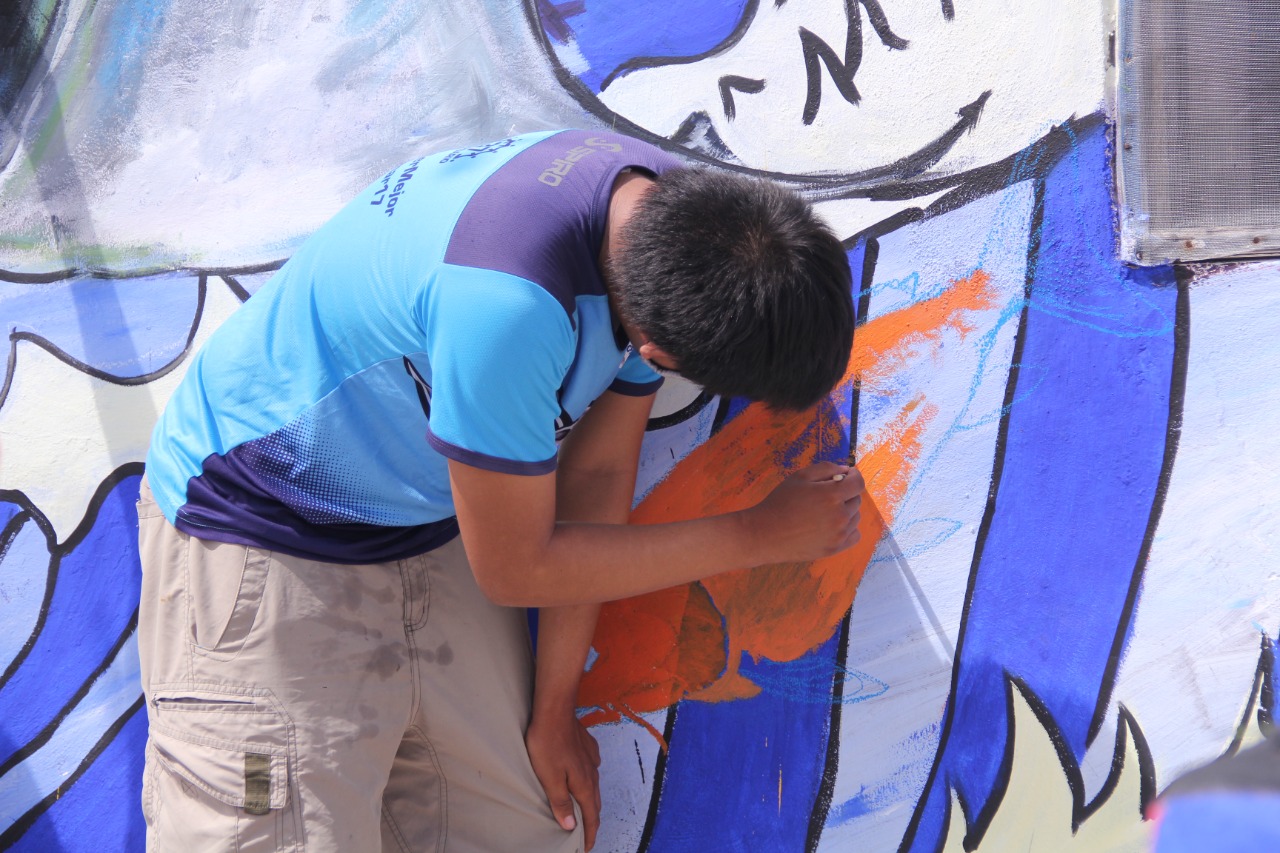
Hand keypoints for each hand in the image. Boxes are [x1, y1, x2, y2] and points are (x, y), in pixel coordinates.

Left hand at [525, 709, 601, 850]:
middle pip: (595, 803)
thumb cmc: (547, 744)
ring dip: (590, 799)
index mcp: (584, 785)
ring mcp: (591, 757)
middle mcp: (592, 773)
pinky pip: (591, 768)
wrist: (554, 709)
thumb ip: (560, 802)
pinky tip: (582, 775)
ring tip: (583, 808)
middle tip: (585, 833)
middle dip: (591, 820)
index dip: (589, 835)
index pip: (591, 817)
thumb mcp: (549, 778)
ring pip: (594, 785)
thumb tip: (571, 826)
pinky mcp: (587, 745)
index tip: (586, 848)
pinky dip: (588, 779)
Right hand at [742, 462, 863, 563]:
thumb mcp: (799, 477)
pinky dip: (848, 529)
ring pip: (855, 517)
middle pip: (856, 499)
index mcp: (832, 496)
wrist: (765, 534)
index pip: (858, 483)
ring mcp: (839, 535)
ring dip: (846, 511)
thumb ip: (825, 468)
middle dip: (846, 493)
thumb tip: (845, 470)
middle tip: (827, 494)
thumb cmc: (780, 502)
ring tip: (825, 511)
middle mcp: (840, 516)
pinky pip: (854, 535)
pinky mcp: (835, 549)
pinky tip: (833, 526)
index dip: (854, 476)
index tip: (846, 476)